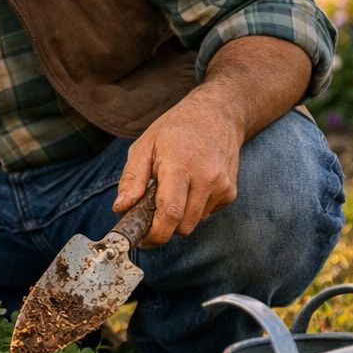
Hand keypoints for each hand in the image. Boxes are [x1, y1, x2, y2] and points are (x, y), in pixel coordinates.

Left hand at [113, 93, 243, 246]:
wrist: (217, 114)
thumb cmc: (176, 128)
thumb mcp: (145, 146)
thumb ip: (132, 179)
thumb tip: (121, 207)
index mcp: (180, 166)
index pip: (170, 212)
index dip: (155, 233)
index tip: (143, 238)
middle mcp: (206, 178)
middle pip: (183, 225)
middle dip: (164, 227)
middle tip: (151, 213)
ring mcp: (222, 186)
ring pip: (195, 222)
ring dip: (180, 217)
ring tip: (172, 191)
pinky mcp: (231, 191)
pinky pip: (207, 213)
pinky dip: (195, 208)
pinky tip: (190, 187)